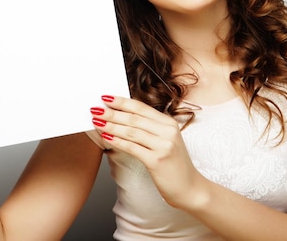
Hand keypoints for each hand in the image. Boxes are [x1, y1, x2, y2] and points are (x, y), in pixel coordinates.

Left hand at [91, 95, 203, 209]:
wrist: (190, 189)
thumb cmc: (174, 166)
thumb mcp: (166, 141)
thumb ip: (150, 129)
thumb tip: (122, 118)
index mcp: (169, 123)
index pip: (142, 108)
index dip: (122, 101)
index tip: (106, 97)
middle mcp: (168, 131)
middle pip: (134, 118)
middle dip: (112, 112)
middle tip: (95, 109)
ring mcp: (163, 145)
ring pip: (132, 131)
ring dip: (111, 125)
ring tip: (96, 121)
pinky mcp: (157, 160)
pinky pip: (132, 147)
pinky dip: (117, 141)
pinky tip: (106, 137)